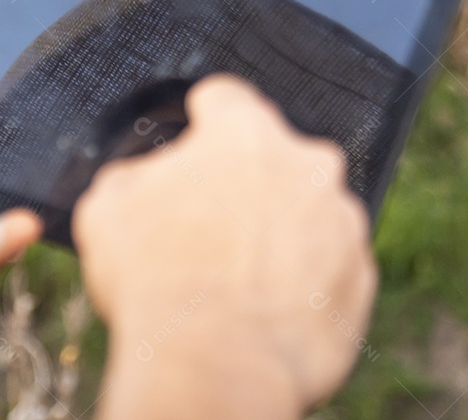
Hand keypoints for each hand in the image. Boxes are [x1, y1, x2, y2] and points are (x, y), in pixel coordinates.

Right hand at [73, 74, 376, 419]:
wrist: (211, 368)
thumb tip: (146, 181)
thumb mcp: (107, 208)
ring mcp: (343, 223)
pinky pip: (330, 267)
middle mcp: (308, 165)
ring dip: (278, 232)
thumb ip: (135, 176)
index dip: (200, 121)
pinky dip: (303, 281)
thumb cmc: (155, 282)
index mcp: (245, 133)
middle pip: (273, 158)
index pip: (225, 99)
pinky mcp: (360, 280)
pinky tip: (263, 306)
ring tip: (234, 278)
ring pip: (307, 212)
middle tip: (207, 226)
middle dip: (244, 183)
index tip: (193, 142)